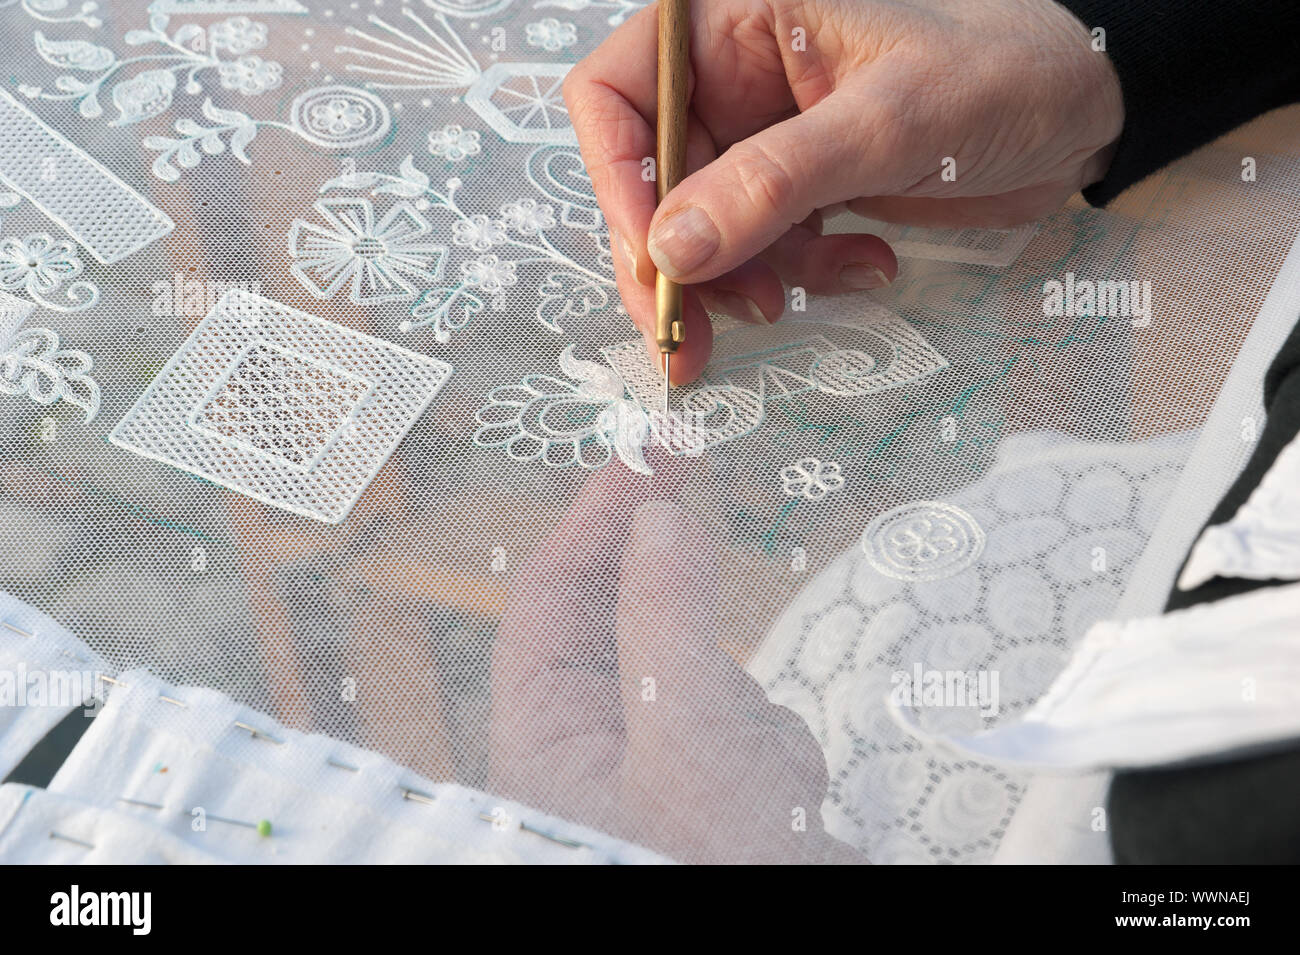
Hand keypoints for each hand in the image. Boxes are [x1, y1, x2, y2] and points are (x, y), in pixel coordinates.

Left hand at [488, 462, 862, 862]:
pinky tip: (783, 800)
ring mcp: (661, 766)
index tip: (651, 449)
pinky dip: (777, 747)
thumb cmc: (708, 870)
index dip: (598, 512)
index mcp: (548, 736)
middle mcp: (595, 746)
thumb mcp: (688, 740)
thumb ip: (667, 622)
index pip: (553, 593)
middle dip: (681, 603)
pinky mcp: (720, 788)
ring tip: (757, 771)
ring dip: (744, 701)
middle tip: (709, 515)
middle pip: (629, 621)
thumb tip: (659, 519)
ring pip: (703, 671)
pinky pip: (750, 724)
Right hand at [564, 0, 1122, 381]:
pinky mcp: (796, 187)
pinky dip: (800, 276)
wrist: (1078, 111)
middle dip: (673, 263)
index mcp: (733, 23)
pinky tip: (866, 267)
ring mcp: (762, 139)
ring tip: (790, 305)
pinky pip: (760, 249)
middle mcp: (733, 78)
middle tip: (688, 338)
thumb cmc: (997, 77)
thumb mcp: (885, 124)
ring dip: (739, 281)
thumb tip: (669, 251)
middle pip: (649, 181)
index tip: (653, 258)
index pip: (616, 93)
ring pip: (699, 230)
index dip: (617, 178)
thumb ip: (773, 183)